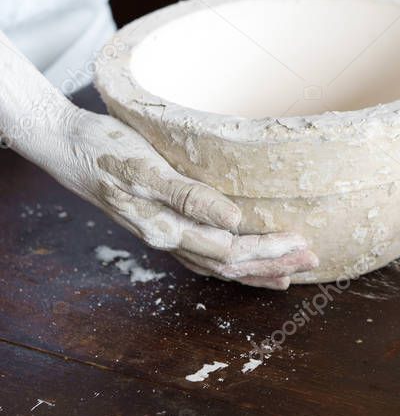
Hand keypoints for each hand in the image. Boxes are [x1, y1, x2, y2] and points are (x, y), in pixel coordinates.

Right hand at [46, 107, 317, 288]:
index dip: (268, 249)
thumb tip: (232, 221)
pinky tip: (258, 269)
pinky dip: (238, 267)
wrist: (68, 147)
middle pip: (232, 264)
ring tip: (297, 268)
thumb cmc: (107, 151)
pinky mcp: (168, 229)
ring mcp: (169, 238)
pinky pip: (209, 258)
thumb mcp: (146, 168)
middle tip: (314, 257)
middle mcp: (170, 240)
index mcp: (168, 228)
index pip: (231, 249)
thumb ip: (188, 196)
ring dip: (261, 268)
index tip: (301, 240)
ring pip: (223, 267)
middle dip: (275, 263)